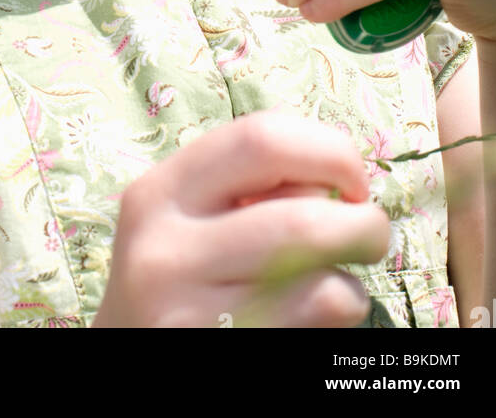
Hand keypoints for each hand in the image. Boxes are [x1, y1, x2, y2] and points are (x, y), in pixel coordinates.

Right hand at [91, 110, 389, 327]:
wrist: (126, 354)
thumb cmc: (180, 279)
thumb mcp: (188, 219)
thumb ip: (245, 188)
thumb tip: (336, 180)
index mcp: (160, 192)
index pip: (262, 138)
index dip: (330, 151)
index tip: (351, 183)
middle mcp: (164, 250)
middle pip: (303, 218)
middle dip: (364, 225)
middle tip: (369, 237)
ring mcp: (188, 315)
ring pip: (320, 286)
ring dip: (352, 284)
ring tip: (339, 287)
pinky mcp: (218, 357)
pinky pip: (314, 328)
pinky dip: (338, 319)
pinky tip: (315, 322)